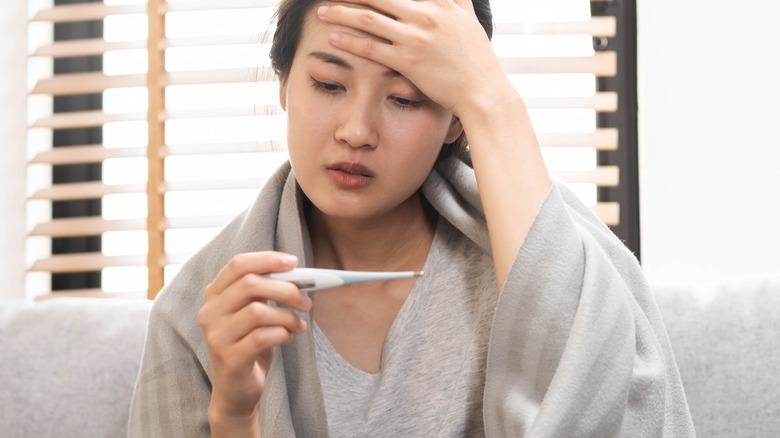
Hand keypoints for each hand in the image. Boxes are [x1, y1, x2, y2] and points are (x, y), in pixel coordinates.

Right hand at [198, 251, 311, 434]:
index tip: (294, 263)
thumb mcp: (254, 313)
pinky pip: (262, 336)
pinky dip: (282, 334)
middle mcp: (210, 312)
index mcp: (215, 294)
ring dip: (287, 316)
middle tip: (306, 301)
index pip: (238, 264)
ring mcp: (216, 336)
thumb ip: (266, 292)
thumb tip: (297, 275)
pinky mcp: (229, 358)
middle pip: (250, 284)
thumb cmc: (249, 345)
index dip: (267, 259)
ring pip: (258, 310)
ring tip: (298, 325)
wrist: (236, 391)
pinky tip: (288, 337)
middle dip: (286, 289)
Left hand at [317, 0, 511, 116]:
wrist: (482, 91)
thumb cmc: (476, 58)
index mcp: (440, 2)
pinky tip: (334, 38)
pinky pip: (371, 48)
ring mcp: (415, 38)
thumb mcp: (468, 19)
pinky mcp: (407, 62)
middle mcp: (425, 14)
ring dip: (341, 13)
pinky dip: (350, 41)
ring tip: (322, 12)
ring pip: (369, 19)